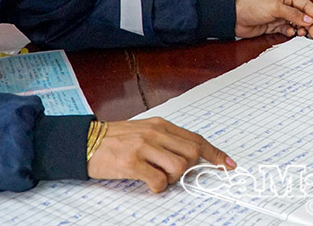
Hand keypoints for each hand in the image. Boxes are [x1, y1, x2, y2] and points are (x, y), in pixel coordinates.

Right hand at [87, 117, 234, 191]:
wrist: (85, 140)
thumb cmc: (114, 138)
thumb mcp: (143, 131)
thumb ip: (165, 141)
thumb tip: (188, 157)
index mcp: (161, 125)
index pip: (196, 139)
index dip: (215, 154)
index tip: (227, 164)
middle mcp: (155, 133)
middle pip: (192, 153)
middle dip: (191, 169)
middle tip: (177, 175)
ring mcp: (143, 147)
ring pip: (179, 167)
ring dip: (174, 179)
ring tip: (159, 178)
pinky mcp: (131, 163)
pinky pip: (158, 180)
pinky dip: (158, 187)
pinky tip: (148, 184)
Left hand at [234, 0, 312, 39]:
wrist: (235, 18)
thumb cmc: (252, 7)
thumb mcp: (275, 8)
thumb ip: (292, 14)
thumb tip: (308, 19)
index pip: (305, 5)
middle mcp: (284, 5)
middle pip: (303, 15)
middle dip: (312, 24)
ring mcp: (279, 16)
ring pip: (296, 23)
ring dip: (302, 29)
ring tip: (305, 35)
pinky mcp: (274, 25)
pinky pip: (287, 29)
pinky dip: (292, 32)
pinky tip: (292, 33)